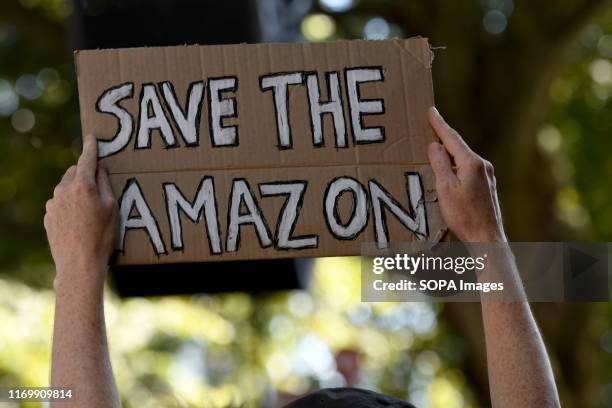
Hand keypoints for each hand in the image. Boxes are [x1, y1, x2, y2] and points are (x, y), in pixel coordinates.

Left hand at [44, 134, 116, 288]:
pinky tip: (80, 221)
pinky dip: (69, 205)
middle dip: (85, 173)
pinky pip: (60, 203)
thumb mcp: (112, 208)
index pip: (87, 159)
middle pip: (74, 172)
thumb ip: (105, 183)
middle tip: (98, 185)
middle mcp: (64, 190)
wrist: (79, 264)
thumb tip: (100, 167)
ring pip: (66, 188)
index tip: (91, 137)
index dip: (90, 147)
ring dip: (77, 191)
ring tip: (91, 211)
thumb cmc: (101, 236)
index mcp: (82, 185)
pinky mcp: (48, 217)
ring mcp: (53, 204)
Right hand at [427, 107, 505, 242]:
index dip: (439, 124)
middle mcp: (483, 166)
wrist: (487, 239)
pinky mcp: (486, 188)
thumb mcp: (445, 189)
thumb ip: (440, 164)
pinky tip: (448, 174)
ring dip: (448, 156)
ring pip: (463, 160)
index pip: (452, 138)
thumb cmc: (464, 216)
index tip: (431, 111)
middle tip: (430, 127)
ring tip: (435, 152)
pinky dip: (455, 168)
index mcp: (472, 163)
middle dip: (443, 138)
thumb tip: (435, 145)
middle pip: (458, 147)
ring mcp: (487, 177)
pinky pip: (467, 171)